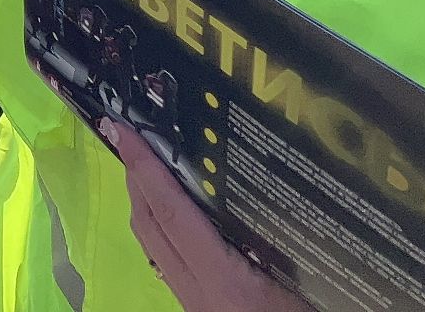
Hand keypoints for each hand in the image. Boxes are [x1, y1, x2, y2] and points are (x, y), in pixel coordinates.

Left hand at [103, 118, 311, 311]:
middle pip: (150, 228)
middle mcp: (197, 293)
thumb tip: (266, 192)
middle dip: (135, 180)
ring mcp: (193, 304)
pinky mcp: (196, 309)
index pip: (173, 216)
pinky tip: (173, 217)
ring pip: (153, 247)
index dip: (146, 170)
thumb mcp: (301, 284)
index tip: (122, 131)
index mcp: (224, 282)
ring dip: (144, 204)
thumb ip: (277, 246)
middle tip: (126, 136)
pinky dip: (161, 229)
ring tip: (145, 167)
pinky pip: (167, 262)